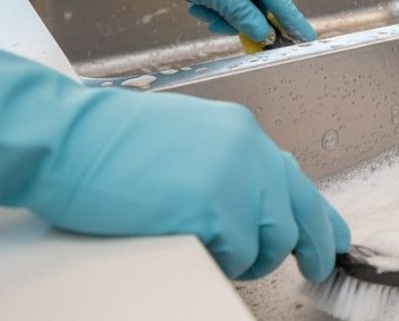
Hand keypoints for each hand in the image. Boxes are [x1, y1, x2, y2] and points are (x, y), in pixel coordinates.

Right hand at [0, 41, 349, 280]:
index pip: (294, 178)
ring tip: (225, 256)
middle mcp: (249, 151)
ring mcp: (236, 180)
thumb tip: (254, 196)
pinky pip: (238, 254)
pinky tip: (199, 250)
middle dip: (315, 244)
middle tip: (317, 267)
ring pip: (273, 239)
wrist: (67, 137)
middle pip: (301, 211)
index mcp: (242, 132)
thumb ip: (227, 161)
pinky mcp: (214, 209)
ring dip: (253, 258)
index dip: (316, 213)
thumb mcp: (187, 135)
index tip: (331, 237)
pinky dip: (224, 262)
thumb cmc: (108, 141)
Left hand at [39, 0, 314, 42]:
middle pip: (256, 4)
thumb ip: (243, 15)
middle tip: (218, 25)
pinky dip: (212, 4)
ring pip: (237, 2)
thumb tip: (264, 33)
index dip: (292, 22)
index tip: (308, 40)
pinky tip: (194, 2)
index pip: (279, 0)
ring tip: (199, 9)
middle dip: (238, 19)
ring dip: (221, 13)